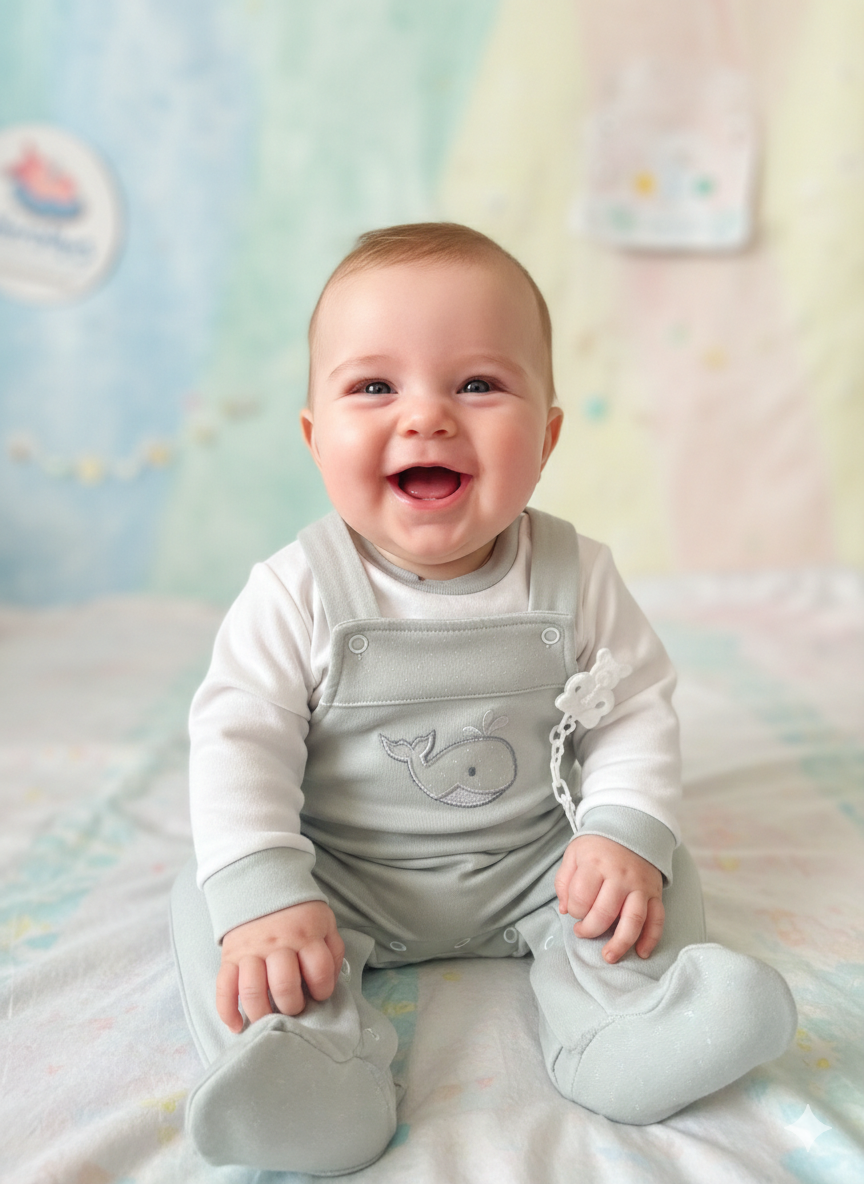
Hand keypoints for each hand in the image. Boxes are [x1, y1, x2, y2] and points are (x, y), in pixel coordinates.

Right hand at [216, 900, 344, 1032]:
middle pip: (284, 986)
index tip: (318, 994)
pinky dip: (227, 1012)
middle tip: (293, 1008)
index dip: (322, 990)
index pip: (318, 972)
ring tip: (270, 1019)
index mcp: (305, 934)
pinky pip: (223, 988)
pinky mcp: (229, 957)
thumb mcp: (324, 923)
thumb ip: (332, 952)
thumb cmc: (298, 913)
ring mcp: (250, 951)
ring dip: (262, 1013)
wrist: (262, 885)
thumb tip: (328, 984)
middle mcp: (276, 944)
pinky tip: (238, 1026)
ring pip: (252, 991)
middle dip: (292, 1007)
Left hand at [554, 835, 664, 963]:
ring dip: (621, 943)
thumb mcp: (573, 854)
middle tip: (583, 933)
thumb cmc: (597, 846)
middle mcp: (620, 876)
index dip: (574, 911)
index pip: (581, 897)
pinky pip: (657, 918)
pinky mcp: (655, 893)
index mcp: (595, 864)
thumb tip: (565, 910)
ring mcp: (640, 885)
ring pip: (633, 919)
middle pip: (605, 913)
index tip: (574, 912)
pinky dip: (651, 938)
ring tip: (609, 956)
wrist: (630, 827)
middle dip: (590, 930)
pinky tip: (642, 952)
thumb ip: (564, 881)